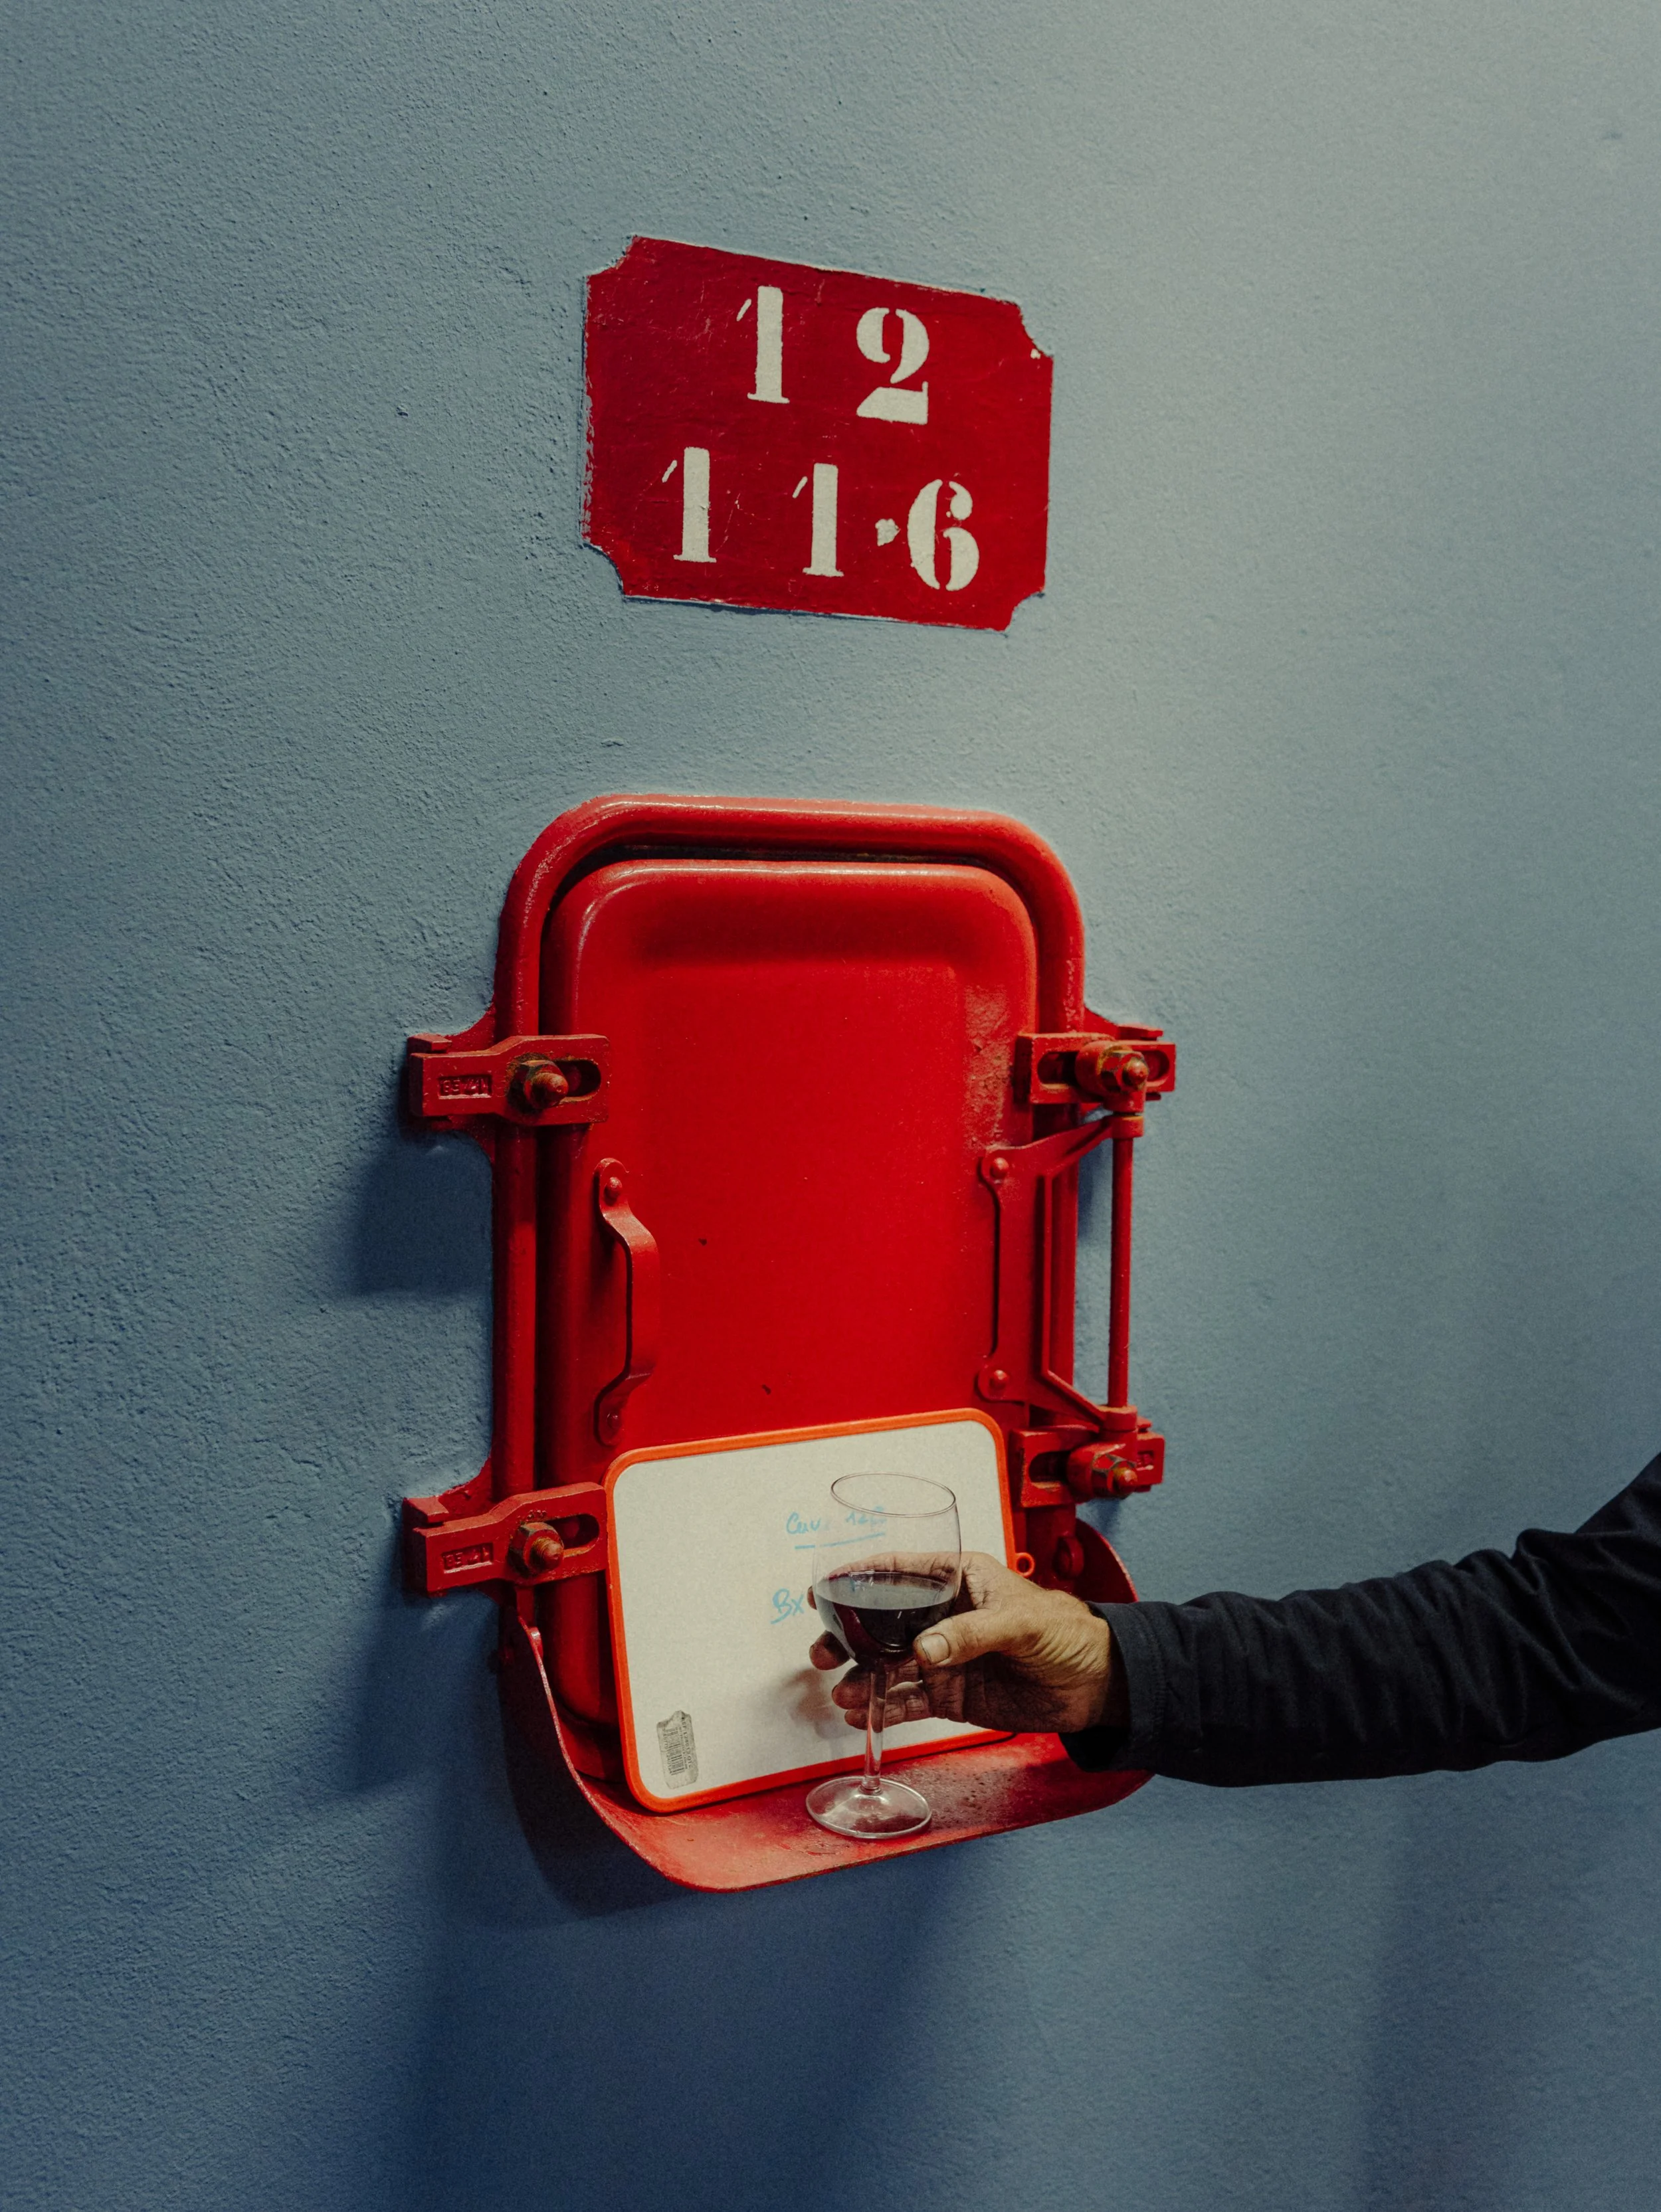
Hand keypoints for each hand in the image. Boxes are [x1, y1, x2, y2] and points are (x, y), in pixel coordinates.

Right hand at [809, 1550, 1126, 1735]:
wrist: (1095, 1685)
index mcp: (959, 1580)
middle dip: (848, 1637)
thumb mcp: (1020, 1623)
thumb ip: (970, 1634)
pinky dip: (884, 1709)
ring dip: (862, 1679)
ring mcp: (944, 1657)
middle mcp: (943, 1617)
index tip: (824, 1589)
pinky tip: (864, 1714)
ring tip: (844, 1694)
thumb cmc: (1066, 1633)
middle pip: (883, 1624)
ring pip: (889, 1666)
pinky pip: (908, 1700)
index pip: (900, 1571)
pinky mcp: (951, 1695)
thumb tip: (924, 1650)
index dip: (859, 1578)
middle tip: (822, 1652)